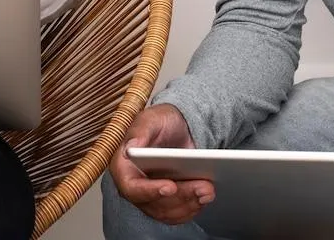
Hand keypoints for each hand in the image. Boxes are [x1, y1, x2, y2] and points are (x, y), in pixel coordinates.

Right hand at [107, 104, 214, 224]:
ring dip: (190, 204)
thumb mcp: (152, 118)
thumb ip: (140, 131)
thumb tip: (130, 148)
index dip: (149, 191)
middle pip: (153, 203)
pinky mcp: (165, 203)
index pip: (131, 187)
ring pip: (167, 212)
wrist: (179, 129)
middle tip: (203, 187)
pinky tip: (205, 197)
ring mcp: (150, 197)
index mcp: (124, 166)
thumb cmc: (161, 122)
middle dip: (180, 197)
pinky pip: (177, 215)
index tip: (170, 186)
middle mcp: (134, 186)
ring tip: (208, 190)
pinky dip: (192, 208)